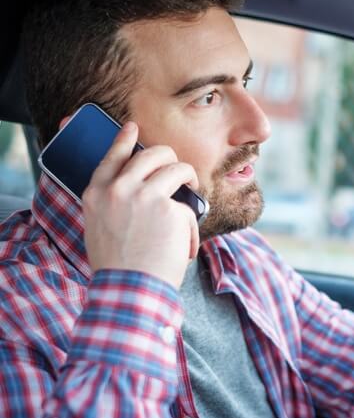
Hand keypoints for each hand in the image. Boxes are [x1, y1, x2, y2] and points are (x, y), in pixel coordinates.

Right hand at [82, 122, 199, 288]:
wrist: (129, 291)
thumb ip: (114, 204)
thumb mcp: (101, 228)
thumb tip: (142, 188)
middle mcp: (118, 189)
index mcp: (96, 194)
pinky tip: (184, 248)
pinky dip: (191, 230)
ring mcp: (144, 195)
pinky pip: (189, 209)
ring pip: (177, 168)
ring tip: (194, 193)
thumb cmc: (119, 267)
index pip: (112, 157)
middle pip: (152, 153)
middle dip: (171, 158)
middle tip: (181, 171)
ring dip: (190, 178)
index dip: (123, 139)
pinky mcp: (169, 208)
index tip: (132, 127)